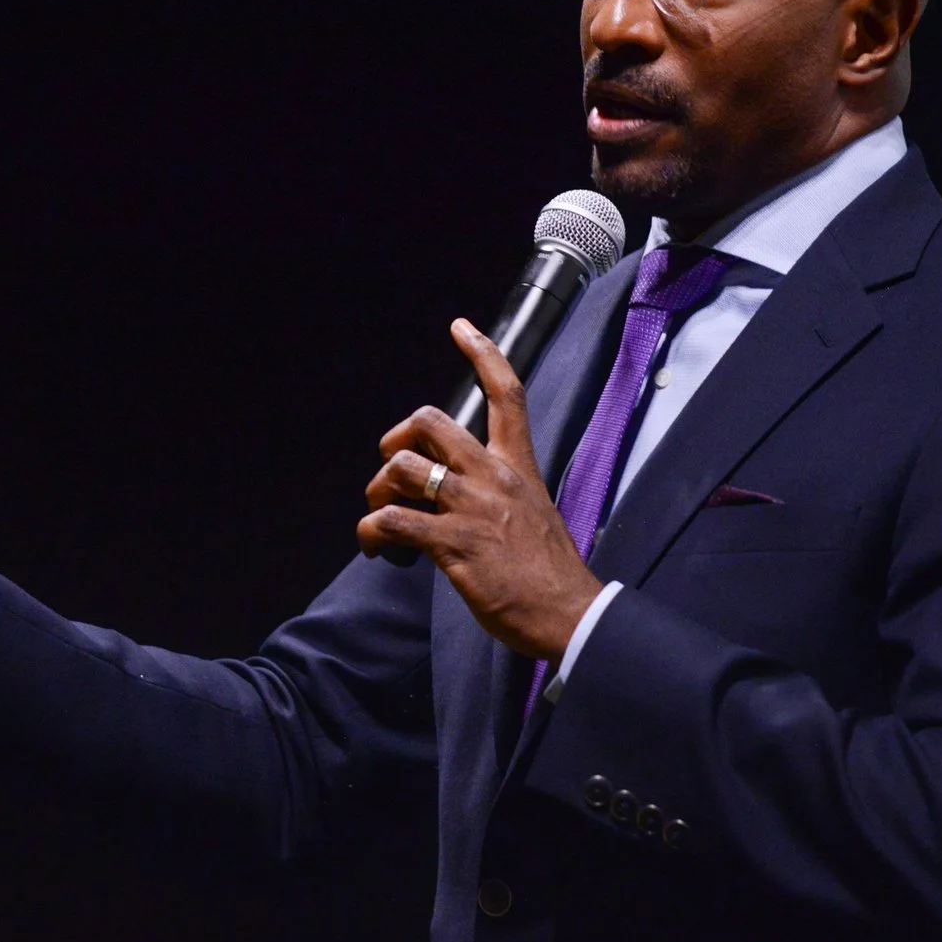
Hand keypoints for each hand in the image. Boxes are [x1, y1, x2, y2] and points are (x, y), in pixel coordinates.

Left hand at [358, 321, 602, 662]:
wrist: (569, 614)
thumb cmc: (549, 572)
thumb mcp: (534, 511)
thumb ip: (499, 491)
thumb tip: (457, 492)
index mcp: (518, 466)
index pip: (506, 394)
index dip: (482, 353)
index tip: (460, 327)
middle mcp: (494, 477)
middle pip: (430, 420)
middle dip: (397, 439)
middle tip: (393, 473)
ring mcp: (472, 508)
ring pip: (404, 467)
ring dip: (378, 491)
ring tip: (380, 519)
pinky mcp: (453, 544)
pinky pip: (393, 520)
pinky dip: (372, 532)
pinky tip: (377, 548)